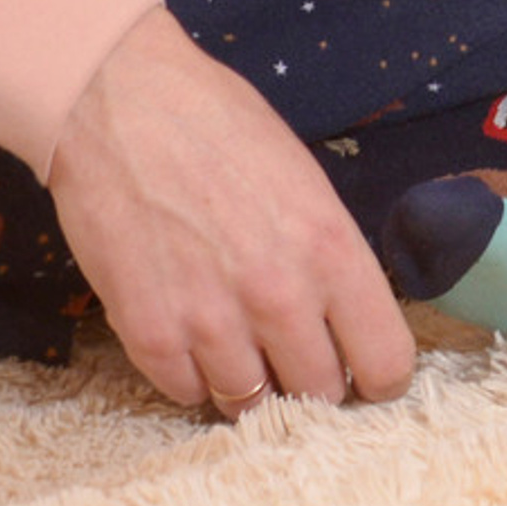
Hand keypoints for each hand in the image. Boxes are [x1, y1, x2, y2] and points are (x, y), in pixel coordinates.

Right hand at [47, 12, 416, 412]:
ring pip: (252, 404)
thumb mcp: (303, 179)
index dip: (378, 373)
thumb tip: (343, 318)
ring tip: (235, 333)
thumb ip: (328, 256)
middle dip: (311, 377)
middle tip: (291, 348)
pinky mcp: (149, 336)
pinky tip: (189, 327)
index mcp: (330, 248)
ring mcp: (212, 322)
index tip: (363, 367)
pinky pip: (188, 394)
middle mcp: (279, 296)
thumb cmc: (217, 125)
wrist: (119, 101)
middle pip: (320, 394)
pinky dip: (192, 373)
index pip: (386, 364)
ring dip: (249, 378)